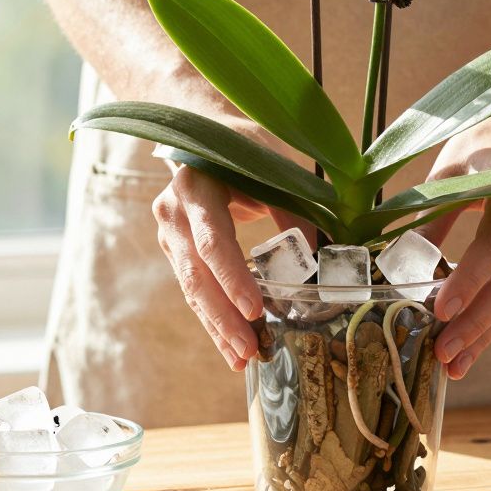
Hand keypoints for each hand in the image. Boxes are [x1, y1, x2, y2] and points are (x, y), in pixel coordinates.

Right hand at [152, 122, 309, 371]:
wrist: (203, 131)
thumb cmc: (243, 146)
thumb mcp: (271, 166)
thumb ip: (293, 207)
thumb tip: (321, 254)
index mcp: (196, 186)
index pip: (212, 239)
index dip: (233, 276)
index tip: (256, 309)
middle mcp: (174, 212)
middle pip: (197, 274)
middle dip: (224, 316)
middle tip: (251, 349)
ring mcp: (170, 234)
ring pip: (192, 289)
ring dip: (218, 327)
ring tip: (244, 358)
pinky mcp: (176, 251)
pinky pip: (195, 291)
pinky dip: (214, 320)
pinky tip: (232, 349)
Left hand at [416, 117, 490, 379]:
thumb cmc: (476, 147)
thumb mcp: (447, 171)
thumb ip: (431, 216)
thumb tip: (402, 265)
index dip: (468, 280)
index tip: (439, 310)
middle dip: (476, 323)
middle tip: (443, 353)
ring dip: (485, 335)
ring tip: (453, 366)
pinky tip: (469, 352)